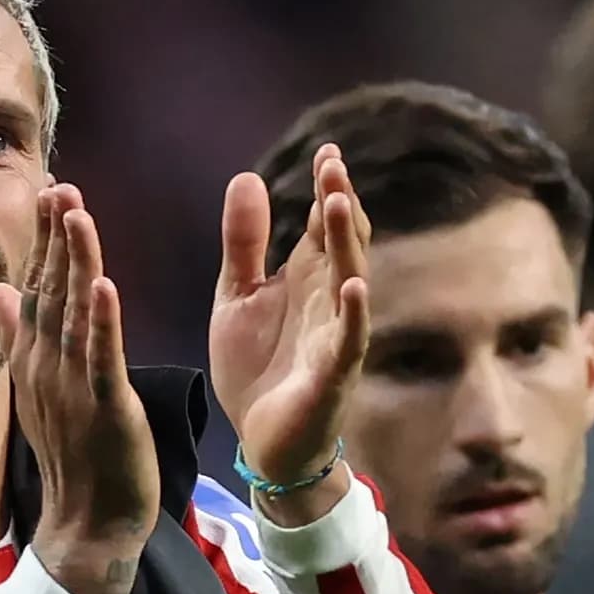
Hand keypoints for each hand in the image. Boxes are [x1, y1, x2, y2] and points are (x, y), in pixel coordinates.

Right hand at [0, 185, 159, 593]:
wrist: (88, 524)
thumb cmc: (75, 455)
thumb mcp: (40, 389)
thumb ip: (20, 336)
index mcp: (36, 358)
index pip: (37, 287)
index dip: (45, 239)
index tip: (51, 191)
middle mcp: (47, 365)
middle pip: (50, 289)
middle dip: (56, 237)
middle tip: (61, 185)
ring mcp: (72, 385)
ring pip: (73, 313)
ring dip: (75, 263)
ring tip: (77, 214)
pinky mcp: (102, 407)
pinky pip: (101, 358)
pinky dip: (102, 321)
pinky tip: (103, 284)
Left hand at [210, 144, 371, 524]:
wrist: (259, 442)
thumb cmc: (256, 368)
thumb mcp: (237, 295)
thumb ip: (244, 242)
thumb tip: (249, 176)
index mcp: (305, 278)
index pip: (323, 224)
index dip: (327, 189)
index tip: (328, 151)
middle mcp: (327, 299)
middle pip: (341, 242)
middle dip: (339, 204)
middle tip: (333, 165)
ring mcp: (335, 335)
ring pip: (350, 279)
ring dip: (346, 242)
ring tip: (338, 204)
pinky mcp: (334, 373)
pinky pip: (351, 339)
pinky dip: (356, 313)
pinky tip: (356, 285)